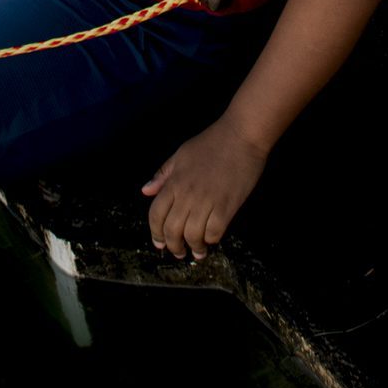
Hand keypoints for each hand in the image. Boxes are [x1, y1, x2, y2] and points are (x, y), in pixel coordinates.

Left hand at [142, 116, 268, 258]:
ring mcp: (206, 201)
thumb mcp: (181, 154)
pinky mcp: (226, 206)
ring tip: (197, 252)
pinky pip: (214, 232)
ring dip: (193, 248)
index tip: (159, 243)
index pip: (156, 214)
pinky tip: (211, 240)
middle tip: (179, 252)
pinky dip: (211, 240)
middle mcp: (187, 194)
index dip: (155, 233)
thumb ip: (163, 174)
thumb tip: (145, 191)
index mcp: (174, 182)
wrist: (241, 135)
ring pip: (192, 235)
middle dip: (173, 246)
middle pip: (172, 230)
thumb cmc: (211, 142)